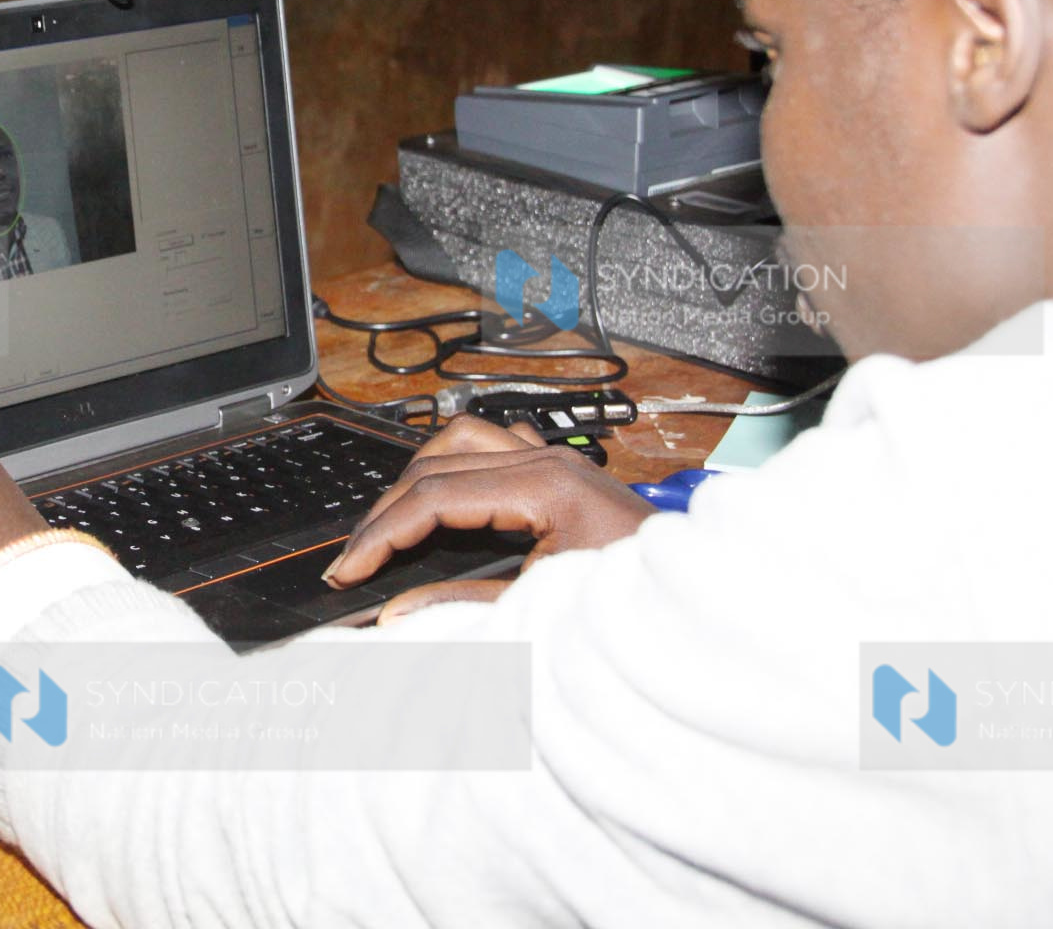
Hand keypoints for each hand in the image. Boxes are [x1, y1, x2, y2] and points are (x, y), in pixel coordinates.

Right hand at [321, 415, 657, 622]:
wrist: (704, 597)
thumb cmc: (640, 599)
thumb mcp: (545, 607)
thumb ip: (464, 608)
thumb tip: (397, 612)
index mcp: (542, 487)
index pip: (433, 498)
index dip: (381, 536)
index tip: (348, 570)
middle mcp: (546, 460)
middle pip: (435, 465)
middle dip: (386, 513)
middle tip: (354, 559)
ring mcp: (556, 458)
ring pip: (459, 441)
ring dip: (417, 477)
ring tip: (390, 525)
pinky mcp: (563, 470)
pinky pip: (495, 446)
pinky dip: (457, 466)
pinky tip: (445, 497)